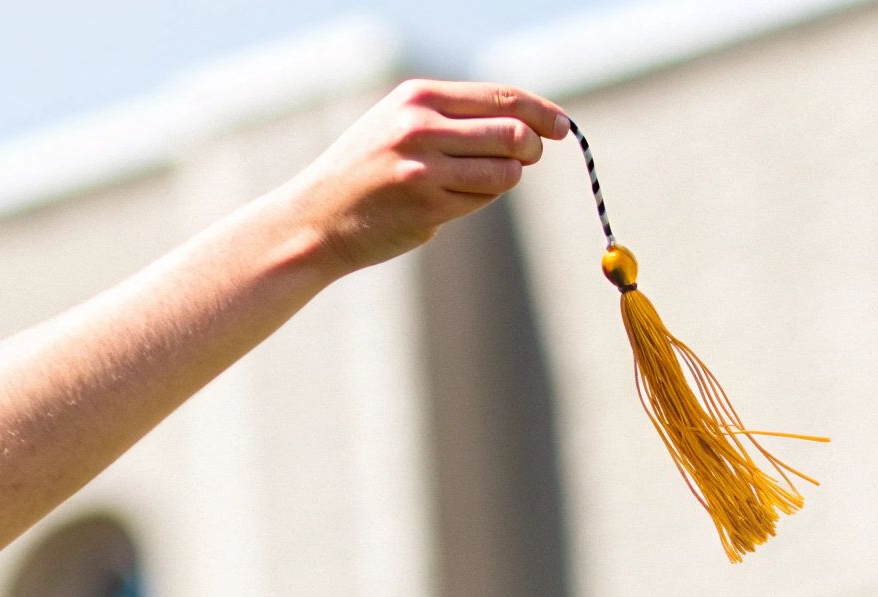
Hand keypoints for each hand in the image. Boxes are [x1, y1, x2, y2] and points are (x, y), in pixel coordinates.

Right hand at [273, 80, 568, 276]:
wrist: (314, 217)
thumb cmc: (365, 170)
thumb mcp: (399, 123)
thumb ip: (455, 117)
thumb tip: (528, 122)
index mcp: (418, 97)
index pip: (502, 98)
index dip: (542, 112)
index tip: (562, 127)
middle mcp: (421, 128)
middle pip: (514, 134)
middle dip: (531, 149)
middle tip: (524, 159)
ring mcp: (424, 169)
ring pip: (505, 172)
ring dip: (503, 180)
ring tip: (470, 183)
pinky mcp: (427, 208)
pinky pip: (482, 201)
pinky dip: (476, 201)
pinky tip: (444, 202)